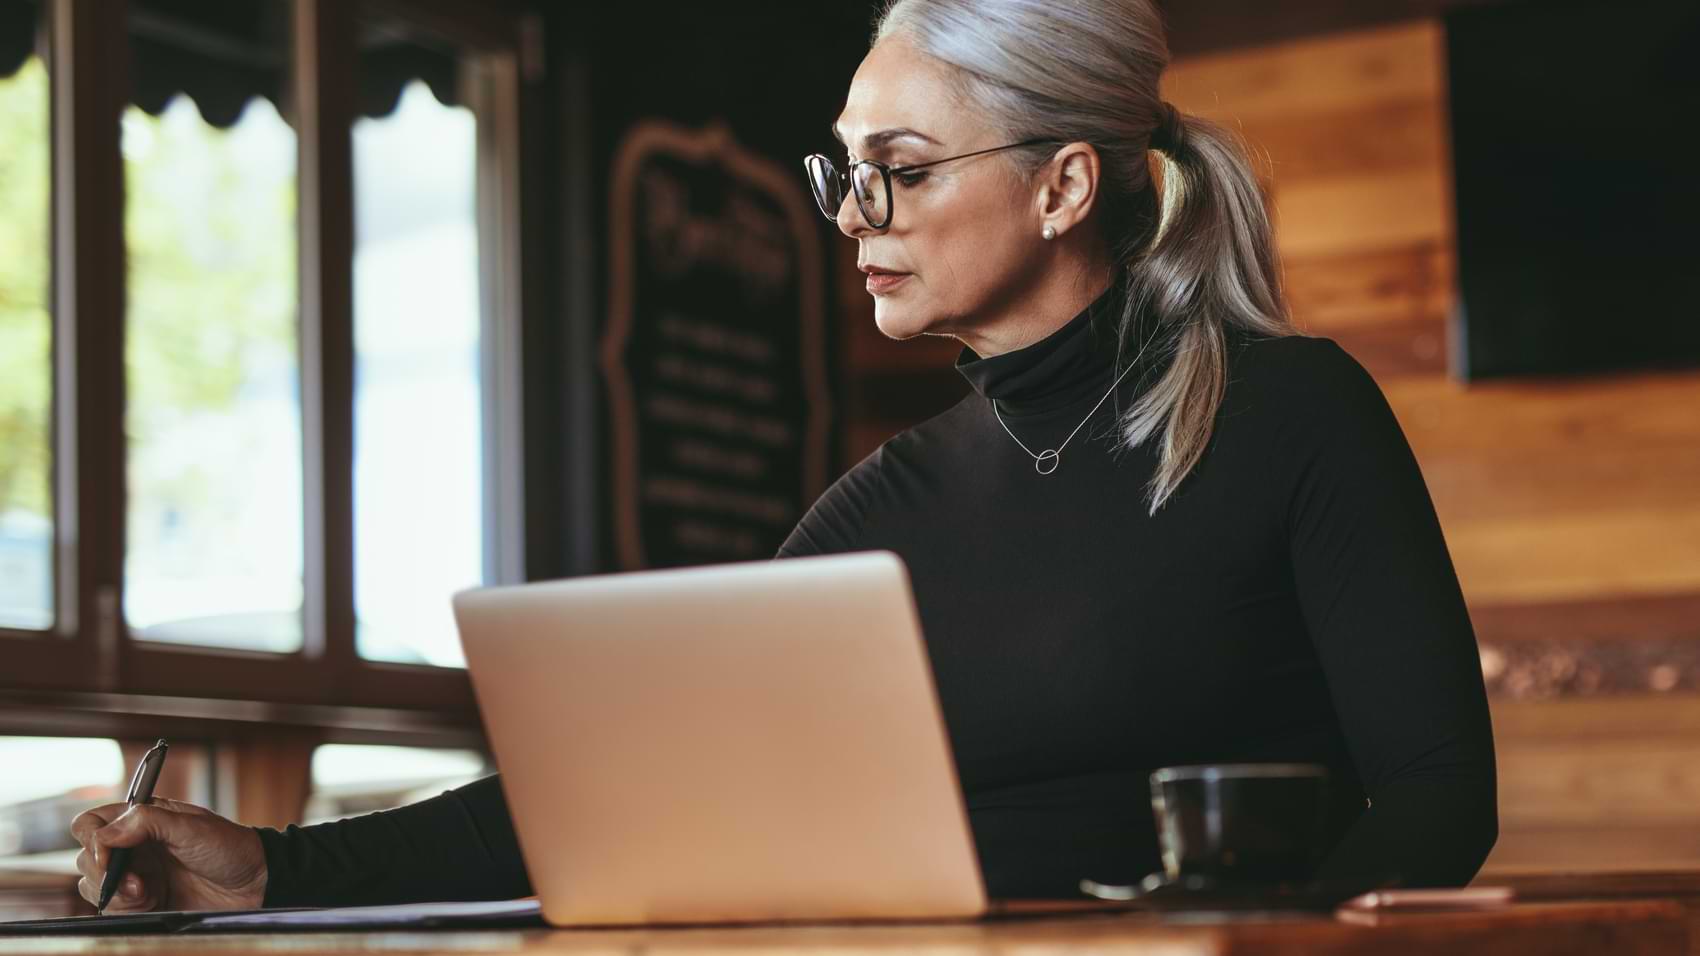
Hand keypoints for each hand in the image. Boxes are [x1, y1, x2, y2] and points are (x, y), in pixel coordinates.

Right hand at [71, 797, 267, 912]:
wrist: (253, 884)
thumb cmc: (229, 848)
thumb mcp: (191, 828)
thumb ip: (147, 823)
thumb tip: (105, 835)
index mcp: (141, 819)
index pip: (90, 823)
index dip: (91, 839)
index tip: (108, 856)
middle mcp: (132, 845)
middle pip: (85, 858)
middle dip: (106, 874)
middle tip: (140, 883)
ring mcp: (135, 874)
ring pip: (93, 886)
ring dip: (117, 894)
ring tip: (151, 893)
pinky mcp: (141, 901)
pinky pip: (111, 908)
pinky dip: (125, 909)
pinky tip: (153, 903)